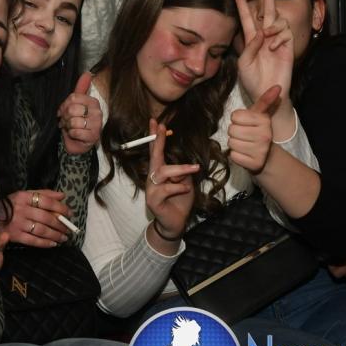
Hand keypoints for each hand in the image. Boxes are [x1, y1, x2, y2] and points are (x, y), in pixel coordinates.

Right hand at [0, 189, 70, 246]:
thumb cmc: (10, 204)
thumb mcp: (24, 194)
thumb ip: (44, 193)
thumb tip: (62, 195)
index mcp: (24, 196)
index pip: (47, 201)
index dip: (61, 208)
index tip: (70, 213)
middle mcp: (21, 209)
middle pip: (46, 217)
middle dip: (60, 224)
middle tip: (69, 229)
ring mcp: (17, 223)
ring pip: (41, 230)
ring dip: (55, 235)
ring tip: (64, 237)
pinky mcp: (14, 235)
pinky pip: (33, 241)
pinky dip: (45, 243)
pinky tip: (53, 244)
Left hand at [57, 72, 102, 154]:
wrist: (78, 142)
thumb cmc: (77, 122)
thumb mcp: (77, 104)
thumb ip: (81, 88)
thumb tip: (88, 73)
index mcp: (93, 102)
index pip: (73, 97)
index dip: (64, 105)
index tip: (64, 111)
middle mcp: (98, 112)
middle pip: (72, 109)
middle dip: (65, 117)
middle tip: (66, 121)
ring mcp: (97, 125)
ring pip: (73, 121)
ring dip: (68, 126)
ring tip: (70, 128)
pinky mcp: (93, 136)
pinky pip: (75, 132)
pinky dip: (71, 134)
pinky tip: (75, 134)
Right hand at [145, 119, 197, 241]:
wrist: (174, 223)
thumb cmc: (179, 201)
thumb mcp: (185, 183)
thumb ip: (183, 173)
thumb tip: (185, 166)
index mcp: (160, 171)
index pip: (156, 151)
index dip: (155, 137)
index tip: (155, 122)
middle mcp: (153, 177)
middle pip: (154, 156)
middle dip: (157, 140)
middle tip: (161, 126)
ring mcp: (151, 188)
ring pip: (163, 172)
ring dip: (180, 169)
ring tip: (194, 169)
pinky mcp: (153, 200)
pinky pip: (168, 188)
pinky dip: (179, 188)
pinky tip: (184, 191)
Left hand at [228, 85, 279, 172]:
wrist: (266, 156)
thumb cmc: (257, 131)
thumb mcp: (260, 115)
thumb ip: (265, 100)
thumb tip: (277, 86)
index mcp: (264, 121)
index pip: (235, 116)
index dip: (237, 120)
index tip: (246, 123)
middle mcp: (264, 135)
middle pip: (231, 129)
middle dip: (235, 132)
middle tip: (245, 135)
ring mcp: (260, 150)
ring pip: (231, 142)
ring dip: (235, 144)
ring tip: (245, 144)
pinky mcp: (254, 163)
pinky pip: (233, 155)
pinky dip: (236, 155)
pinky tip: (245, 154)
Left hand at [234, 0, 293, 102]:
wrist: (266, 93)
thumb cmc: (251, 80)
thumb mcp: (243, 64)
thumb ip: (249, 47)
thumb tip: (260, 32)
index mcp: (251, 40)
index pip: (247, 17)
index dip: (242, 3)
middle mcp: (264, 37)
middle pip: (267, 12)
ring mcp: (277, 41)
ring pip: (279, 20)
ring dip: (272, 24)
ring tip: (267, 35)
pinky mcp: (288, 47)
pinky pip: (286, 33)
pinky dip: (279, 37)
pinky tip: (273, 47)